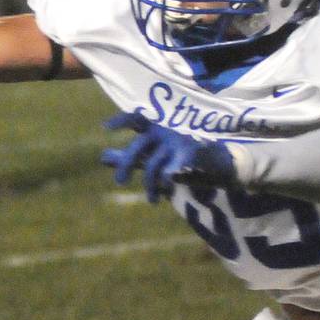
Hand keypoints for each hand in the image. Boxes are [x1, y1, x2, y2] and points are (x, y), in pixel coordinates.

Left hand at [100, 113, 237, 201]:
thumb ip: (128, 158)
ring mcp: (179, 142)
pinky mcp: (193, 154)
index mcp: (155, 130)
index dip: (120, 120)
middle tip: (120, 182)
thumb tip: (102, 156)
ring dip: (151, 185)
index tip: (105, 128)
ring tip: (152, 200)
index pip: (135, 119)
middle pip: (139, 146)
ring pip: (154, 164)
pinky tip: (167, 182)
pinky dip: (167, 176)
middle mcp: (166, 132)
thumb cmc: (179, 159)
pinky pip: (173, 167)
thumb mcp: (151, 158)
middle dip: (126, 164)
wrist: (216, 165)